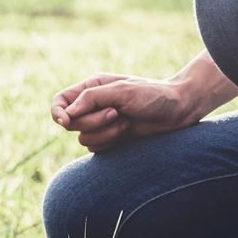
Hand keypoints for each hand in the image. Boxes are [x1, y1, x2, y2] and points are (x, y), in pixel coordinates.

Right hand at [51, 74, 202, 151]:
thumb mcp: (121, 91)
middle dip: (92, 122)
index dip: (57, 112)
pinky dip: (109, 142)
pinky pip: (95, 148)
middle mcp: (92, 106)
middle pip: (70, 123)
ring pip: (83, 138)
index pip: (60, 102)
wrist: (179, 110)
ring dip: (104, 133)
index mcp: (91, 88)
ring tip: (125, 123)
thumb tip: (67, 114)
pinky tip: (127, 132)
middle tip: (115, 114)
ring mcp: (100, 124)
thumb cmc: (153, 95)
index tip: (65, 121)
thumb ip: (91, 98)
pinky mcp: (110, 139)